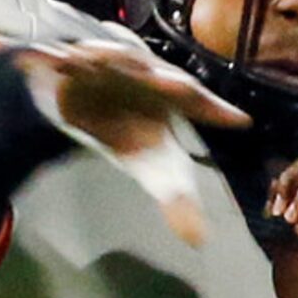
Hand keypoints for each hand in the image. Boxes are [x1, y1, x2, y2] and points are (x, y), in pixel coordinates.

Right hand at [15, 42, 248, 244]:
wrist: (81, 102)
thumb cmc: (130, 129)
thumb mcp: (153, 166)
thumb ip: (177, 199)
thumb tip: (197, 241)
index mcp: (170, 96)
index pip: (200, 102)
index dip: (217, 111)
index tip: (240, 121)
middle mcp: (141, 73)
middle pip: (157, 74)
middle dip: (165, 79)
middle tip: (178, 88)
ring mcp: (104, 62)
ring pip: (110, 57)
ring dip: (109, 57)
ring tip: (111, 63)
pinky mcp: (67, 60)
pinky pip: (61, 56)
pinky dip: (58, 57)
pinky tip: (56, 59)